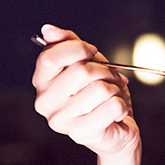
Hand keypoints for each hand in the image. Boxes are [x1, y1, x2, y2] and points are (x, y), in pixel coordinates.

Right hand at [32, 24, 138, 157]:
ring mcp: (61, 121)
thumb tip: (49, 30)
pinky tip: (115, 113)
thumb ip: (70, 44)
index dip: (79, 49)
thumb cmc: (101, 95)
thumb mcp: (88, 63)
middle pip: (81, 71)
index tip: (92, 53)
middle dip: (105, 71)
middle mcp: (44, 102)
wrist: (117, 130)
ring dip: (115, 90)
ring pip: (101, 89)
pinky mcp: (81, 133)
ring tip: (111, 97)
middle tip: (110, 80)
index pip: (51, 57)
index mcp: (41, 83)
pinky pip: (113, 106)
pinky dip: (122, 106)